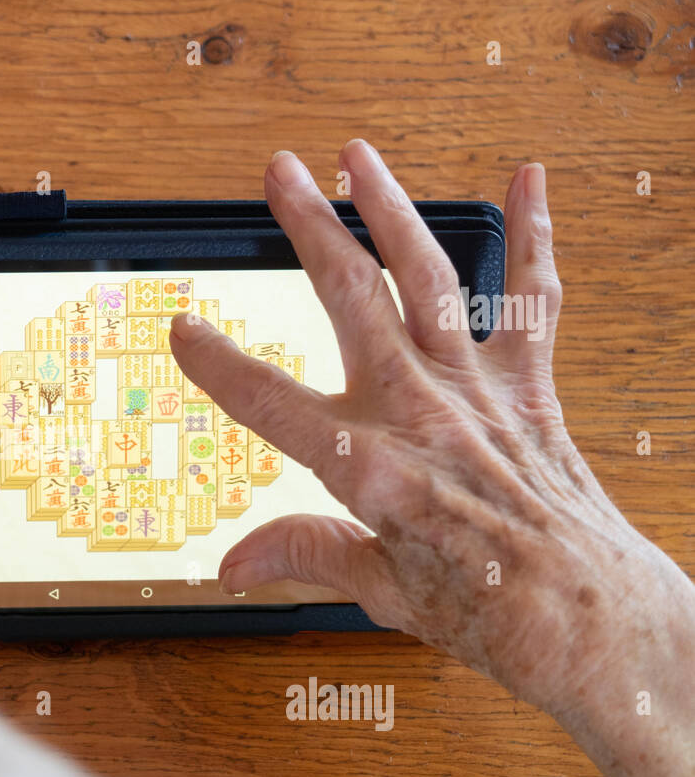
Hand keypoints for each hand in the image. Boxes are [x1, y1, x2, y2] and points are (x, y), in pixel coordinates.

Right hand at [170, 141, 694, 720]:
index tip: (182, 330)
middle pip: (353, 298)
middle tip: (281, 173)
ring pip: (429, 277)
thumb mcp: (383, 594)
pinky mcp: (528, 389)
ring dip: (392, 209)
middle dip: (311, 227)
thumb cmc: (496, 613)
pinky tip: (527, 180)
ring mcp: (479, 391)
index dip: (219, 364)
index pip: (272, 403)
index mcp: (373, 469)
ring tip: (359, 157)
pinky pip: (531, 301)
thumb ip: (307, 557)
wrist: (594, 620)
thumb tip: (237, 564)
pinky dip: (532, 237)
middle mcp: (423, 413)